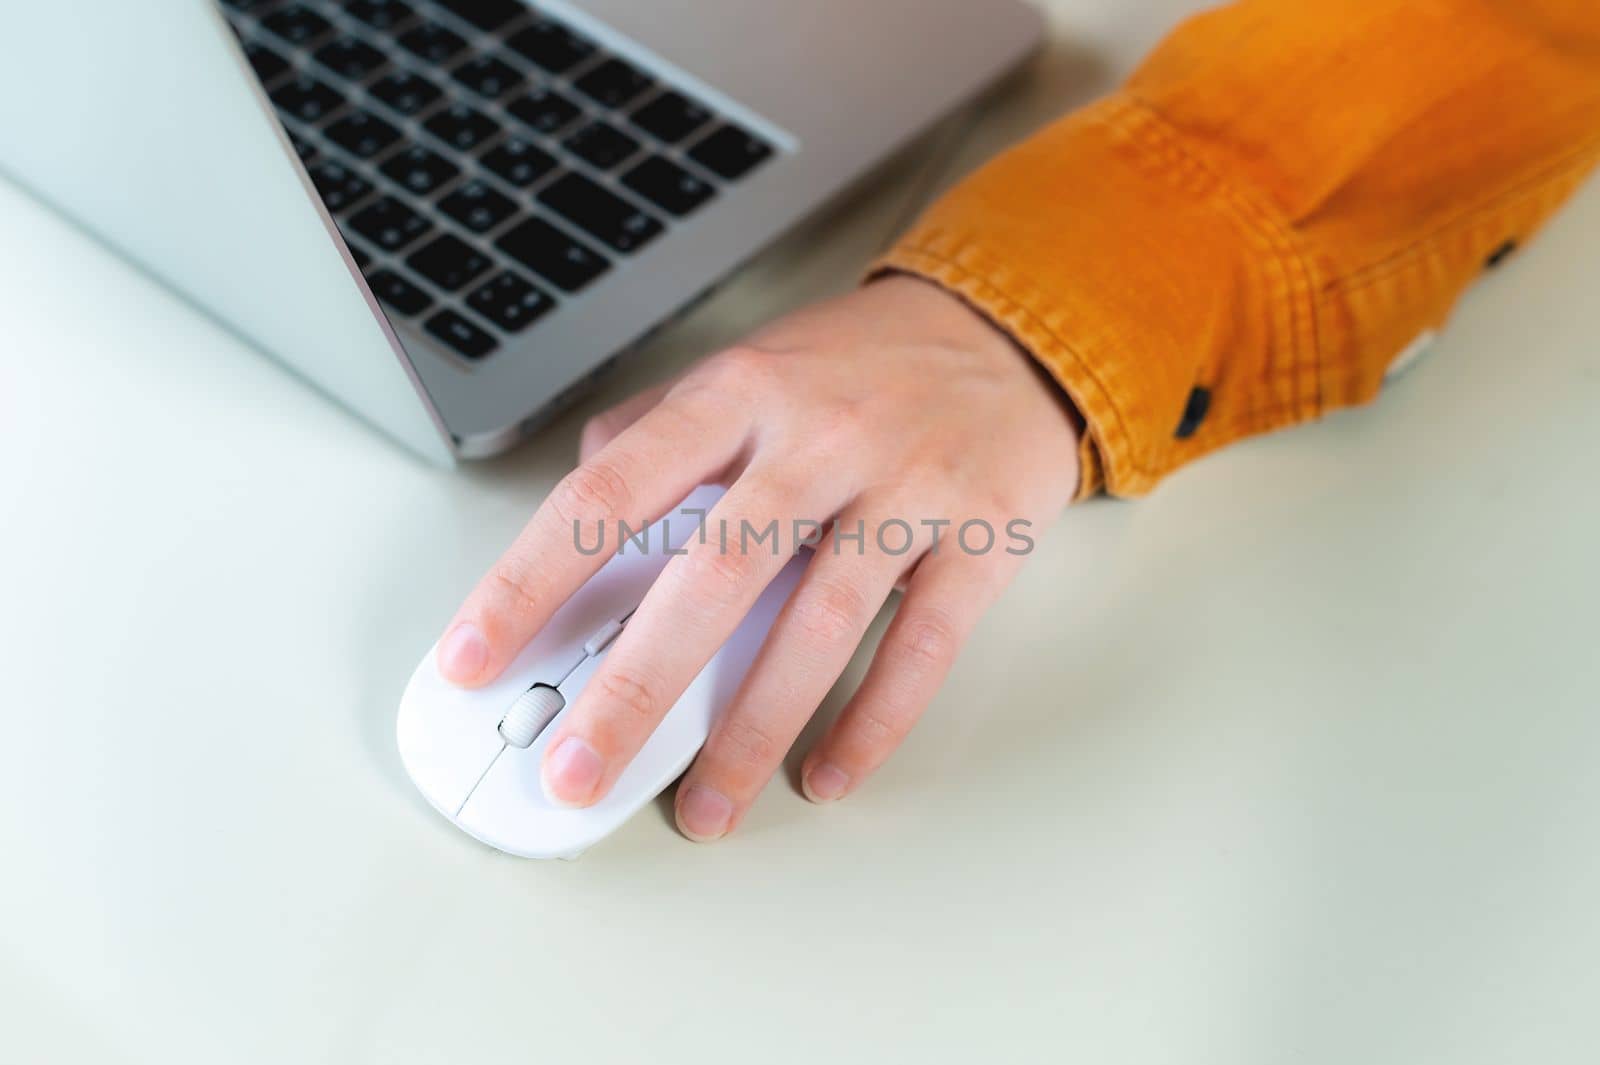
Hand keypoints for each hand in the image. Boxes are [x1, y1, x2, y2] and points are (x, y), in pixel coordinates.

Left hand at [437, 275, 1081, 841]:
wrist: (1006, 337)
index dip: (530, 580)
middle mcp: (817, 438)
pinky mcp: (980, 538)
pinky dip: (873, 721)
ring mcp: (905, 489)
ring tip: (707, 807)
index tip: (475, 657)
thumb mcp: (748, 368)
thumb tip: (577, 486)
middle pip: (712, 573)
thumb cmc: (861, 366)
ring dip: (754, 730)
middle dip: (635, 686)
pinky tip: (827, 772)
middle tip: (576, 767)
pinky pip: (921, 647)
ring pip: (819, 622)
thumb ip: (658, 426)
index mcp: (738, 394)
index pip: (610, 493)